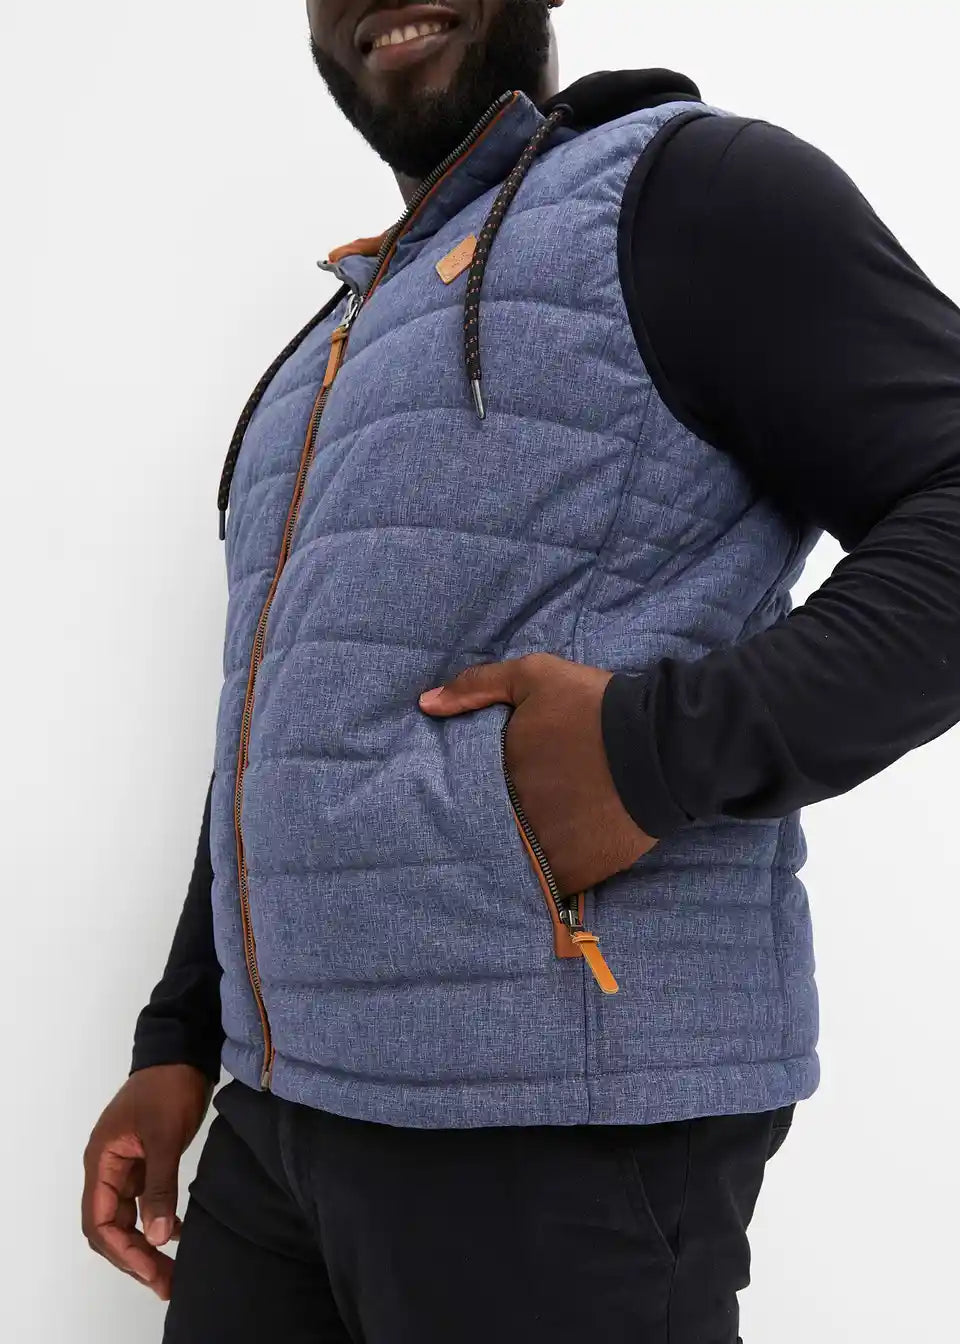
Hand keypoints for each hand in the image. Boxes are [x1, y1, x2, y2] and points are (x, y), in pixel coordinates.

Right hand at [82, 1064, 211, 1300]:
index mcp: (102, 1161)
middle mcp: (108, 1168)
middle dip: (134, 1257)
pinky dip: (157, 1221)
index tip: (151, 1268)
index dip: (123, 1250)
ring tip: (171, 1270)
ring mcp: (127, 1166)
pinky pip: (144, 1202)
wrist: (182, 1051)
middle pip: (111, 1226)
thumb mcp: (165, 1135)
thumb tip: (157, 1236)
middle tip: (165, 1281)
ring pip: (128, 1218)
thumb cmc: (168, 1088)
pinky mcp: (146, 1161)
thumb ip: (161, 1186)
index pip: (100, 1221)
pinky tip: (177, 1233)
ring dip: (146, 1244)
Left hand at [419, 653, 656, 894]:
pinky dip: (555, 874)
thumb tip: (426, 704)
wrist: (662, 746)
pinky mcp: (579, 874)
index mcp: (499, 776)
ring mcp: (546, 851)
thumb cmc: (594, 707)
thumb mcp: (535, 678)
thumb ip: (478, 686)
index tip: (483, 794)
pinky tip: (562, 857)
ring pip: (520, 862)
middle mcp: (515, 820)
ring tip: (539, 841)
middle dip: (499, 826)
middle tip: (515, 818)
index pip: (468, 796)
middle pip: (494, 831)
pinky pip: (553, 885)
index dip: (474, 796)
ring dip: (524, 854)